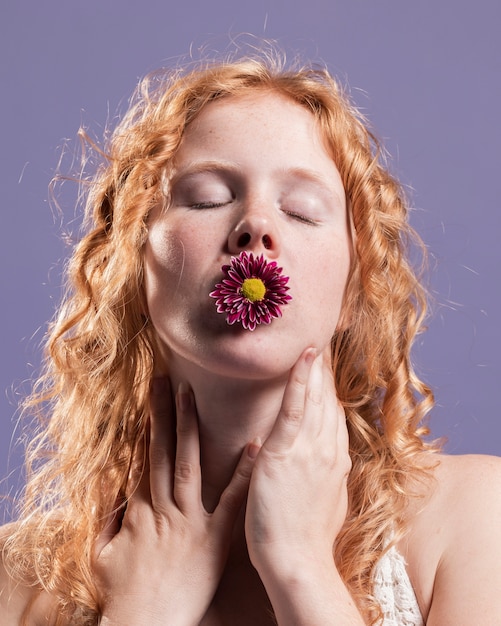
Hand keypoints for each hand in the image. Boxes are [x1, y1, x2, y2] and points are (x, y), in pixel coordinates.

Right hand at [94, 378, 256, 625]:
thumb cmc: (123, 593)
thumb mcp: (102, 552)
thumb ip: (106, 513)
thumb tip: (106, 478)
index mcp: (139, 509)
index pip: (143, 457)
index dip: (147, 425)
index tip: (150, 397)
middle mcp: (164, 507)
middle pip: (163, 451)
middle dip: (165, 414)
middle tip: (169, 381)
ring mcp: (190, 521)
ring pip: (189, 465)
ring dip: (190, 429)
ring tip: (192, 397)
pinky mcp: (214, 539)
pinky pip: (230, 501)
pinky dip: (242, 473)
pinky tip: (253, 446)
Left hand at [245, 347, 350, 579]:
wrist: (296, 560)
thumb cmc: (306, 536)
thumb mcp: (327, 499)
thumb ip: (327, 473)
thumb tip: (328, 461)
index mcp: (335, 460)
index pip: (334, 415)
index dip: (331, 390)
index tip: (327, 370)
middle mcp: (328, 449)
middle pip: (330, 401)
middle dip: (326, 372)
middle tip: (323, 343)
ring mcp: (310, 449)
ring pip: (316, 398)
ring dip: (316, 368)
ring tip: (314, 342)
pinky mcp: (287, 452)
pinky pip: (296, 408)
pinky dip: (301, 380)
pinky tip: (304, 358)